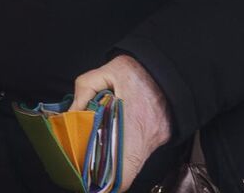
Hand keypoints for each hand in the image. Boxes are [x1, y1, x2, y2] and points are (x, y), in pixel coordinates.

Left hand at [70, 55, 171, 191]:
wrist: (172, 63)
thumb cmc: (140, 68)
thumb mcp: (106, 72)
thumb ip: (84, 92)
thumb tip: (71, 114)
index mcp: (135, 126)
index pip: (123, 174)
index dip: (106, 182)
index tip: (90, 180)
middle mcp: (150, 138)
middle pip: (126, 169)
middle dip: (105, 168)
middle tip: (87, 159)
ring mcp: (159, 137)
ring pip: (134, 157)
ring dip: (116, 153)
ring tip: (99, 140)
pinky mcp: (164, 133)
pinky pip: (143, 145)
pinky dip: (127, 142)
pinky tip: (116, 130)